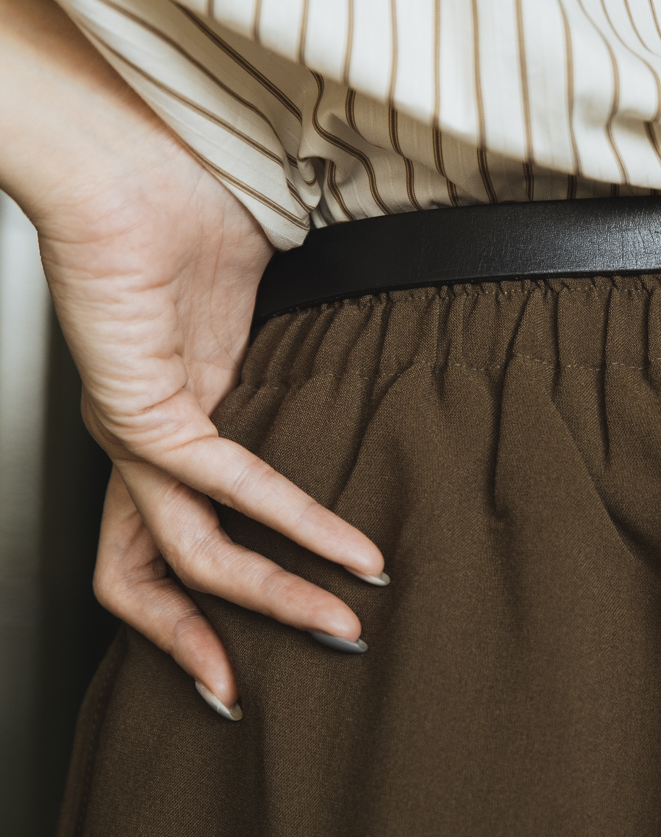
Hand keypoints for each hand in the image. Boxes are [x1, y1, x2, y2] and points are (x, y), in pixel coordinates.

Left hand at [0, 0, 383, 716]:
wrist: (125, 152)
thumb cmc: (182, 206)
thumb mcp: (250, 308)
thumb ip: (282, 360)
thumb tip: (359, 356)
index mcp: (164, 422)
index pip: (161, 540)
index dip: (201, 604)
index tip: (268, 631)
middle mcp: (137, 444)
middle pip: (145, 581)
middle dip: (212, 643)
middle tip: (271, 683)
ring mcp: (134, 431)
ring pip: (186, 556)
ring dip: (268, 602)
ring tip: (341, 627)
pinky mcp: (145, 404)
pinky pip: (225, 484)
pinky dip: (296, 523)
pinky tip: (349, 548)